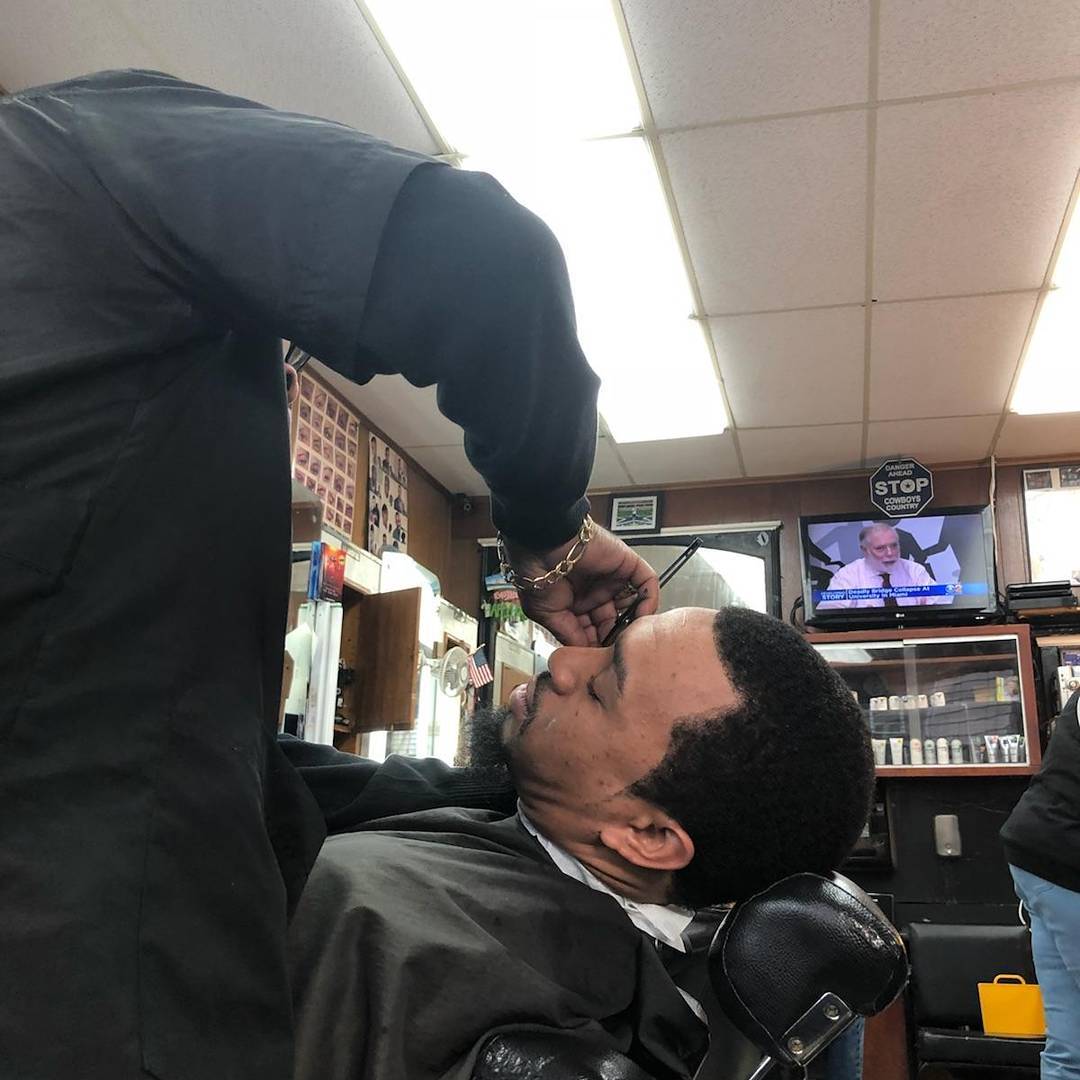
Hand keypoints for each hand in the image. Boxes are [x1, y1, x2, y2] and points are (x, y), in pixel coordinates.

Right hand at [503, 522, 659, 645]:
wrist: (542, 539)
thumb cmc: (535, 572)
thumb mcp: (545, 613)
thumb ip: (567, 634)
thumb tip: (584, 653)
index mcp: (575, 604)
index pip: (595, 631)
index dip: (599, 646)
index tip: (603, 661)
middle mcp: (595, 592)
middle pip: (616, 621)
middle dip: (618, 637)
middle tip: (620, 652)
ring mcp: (613, 579)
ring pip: (634, 605)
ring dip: (635, 622)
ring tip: (632, 638)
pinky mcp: (627, 564)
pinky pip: (647, 583)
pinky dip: (649, 599)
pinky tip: (641, 616)